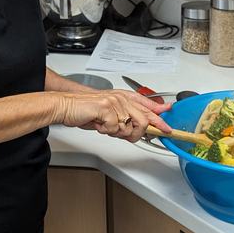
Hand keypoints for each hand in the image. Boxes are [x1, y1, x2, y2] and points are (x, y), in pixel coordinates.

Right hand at [55, 89, 172, 141]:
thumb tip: (138, 129)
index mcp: (124, 97)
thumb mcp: (109, 114)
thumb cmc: (86, 110)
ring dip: (119, 134)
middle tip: (128, 136)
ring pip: (130, 127)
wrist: (67, 106)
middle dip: (139, 133)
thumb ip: (124, 118)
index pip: (148, 105)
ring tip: (108, 129)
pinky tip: (99, 126)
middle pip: (144, 119)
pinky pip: (115, 129)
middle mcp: (121, 98)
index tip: (167, 126)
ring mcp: (114, 102)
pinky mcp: (106, 108)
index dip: (159, 116)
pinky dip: (107, 132)